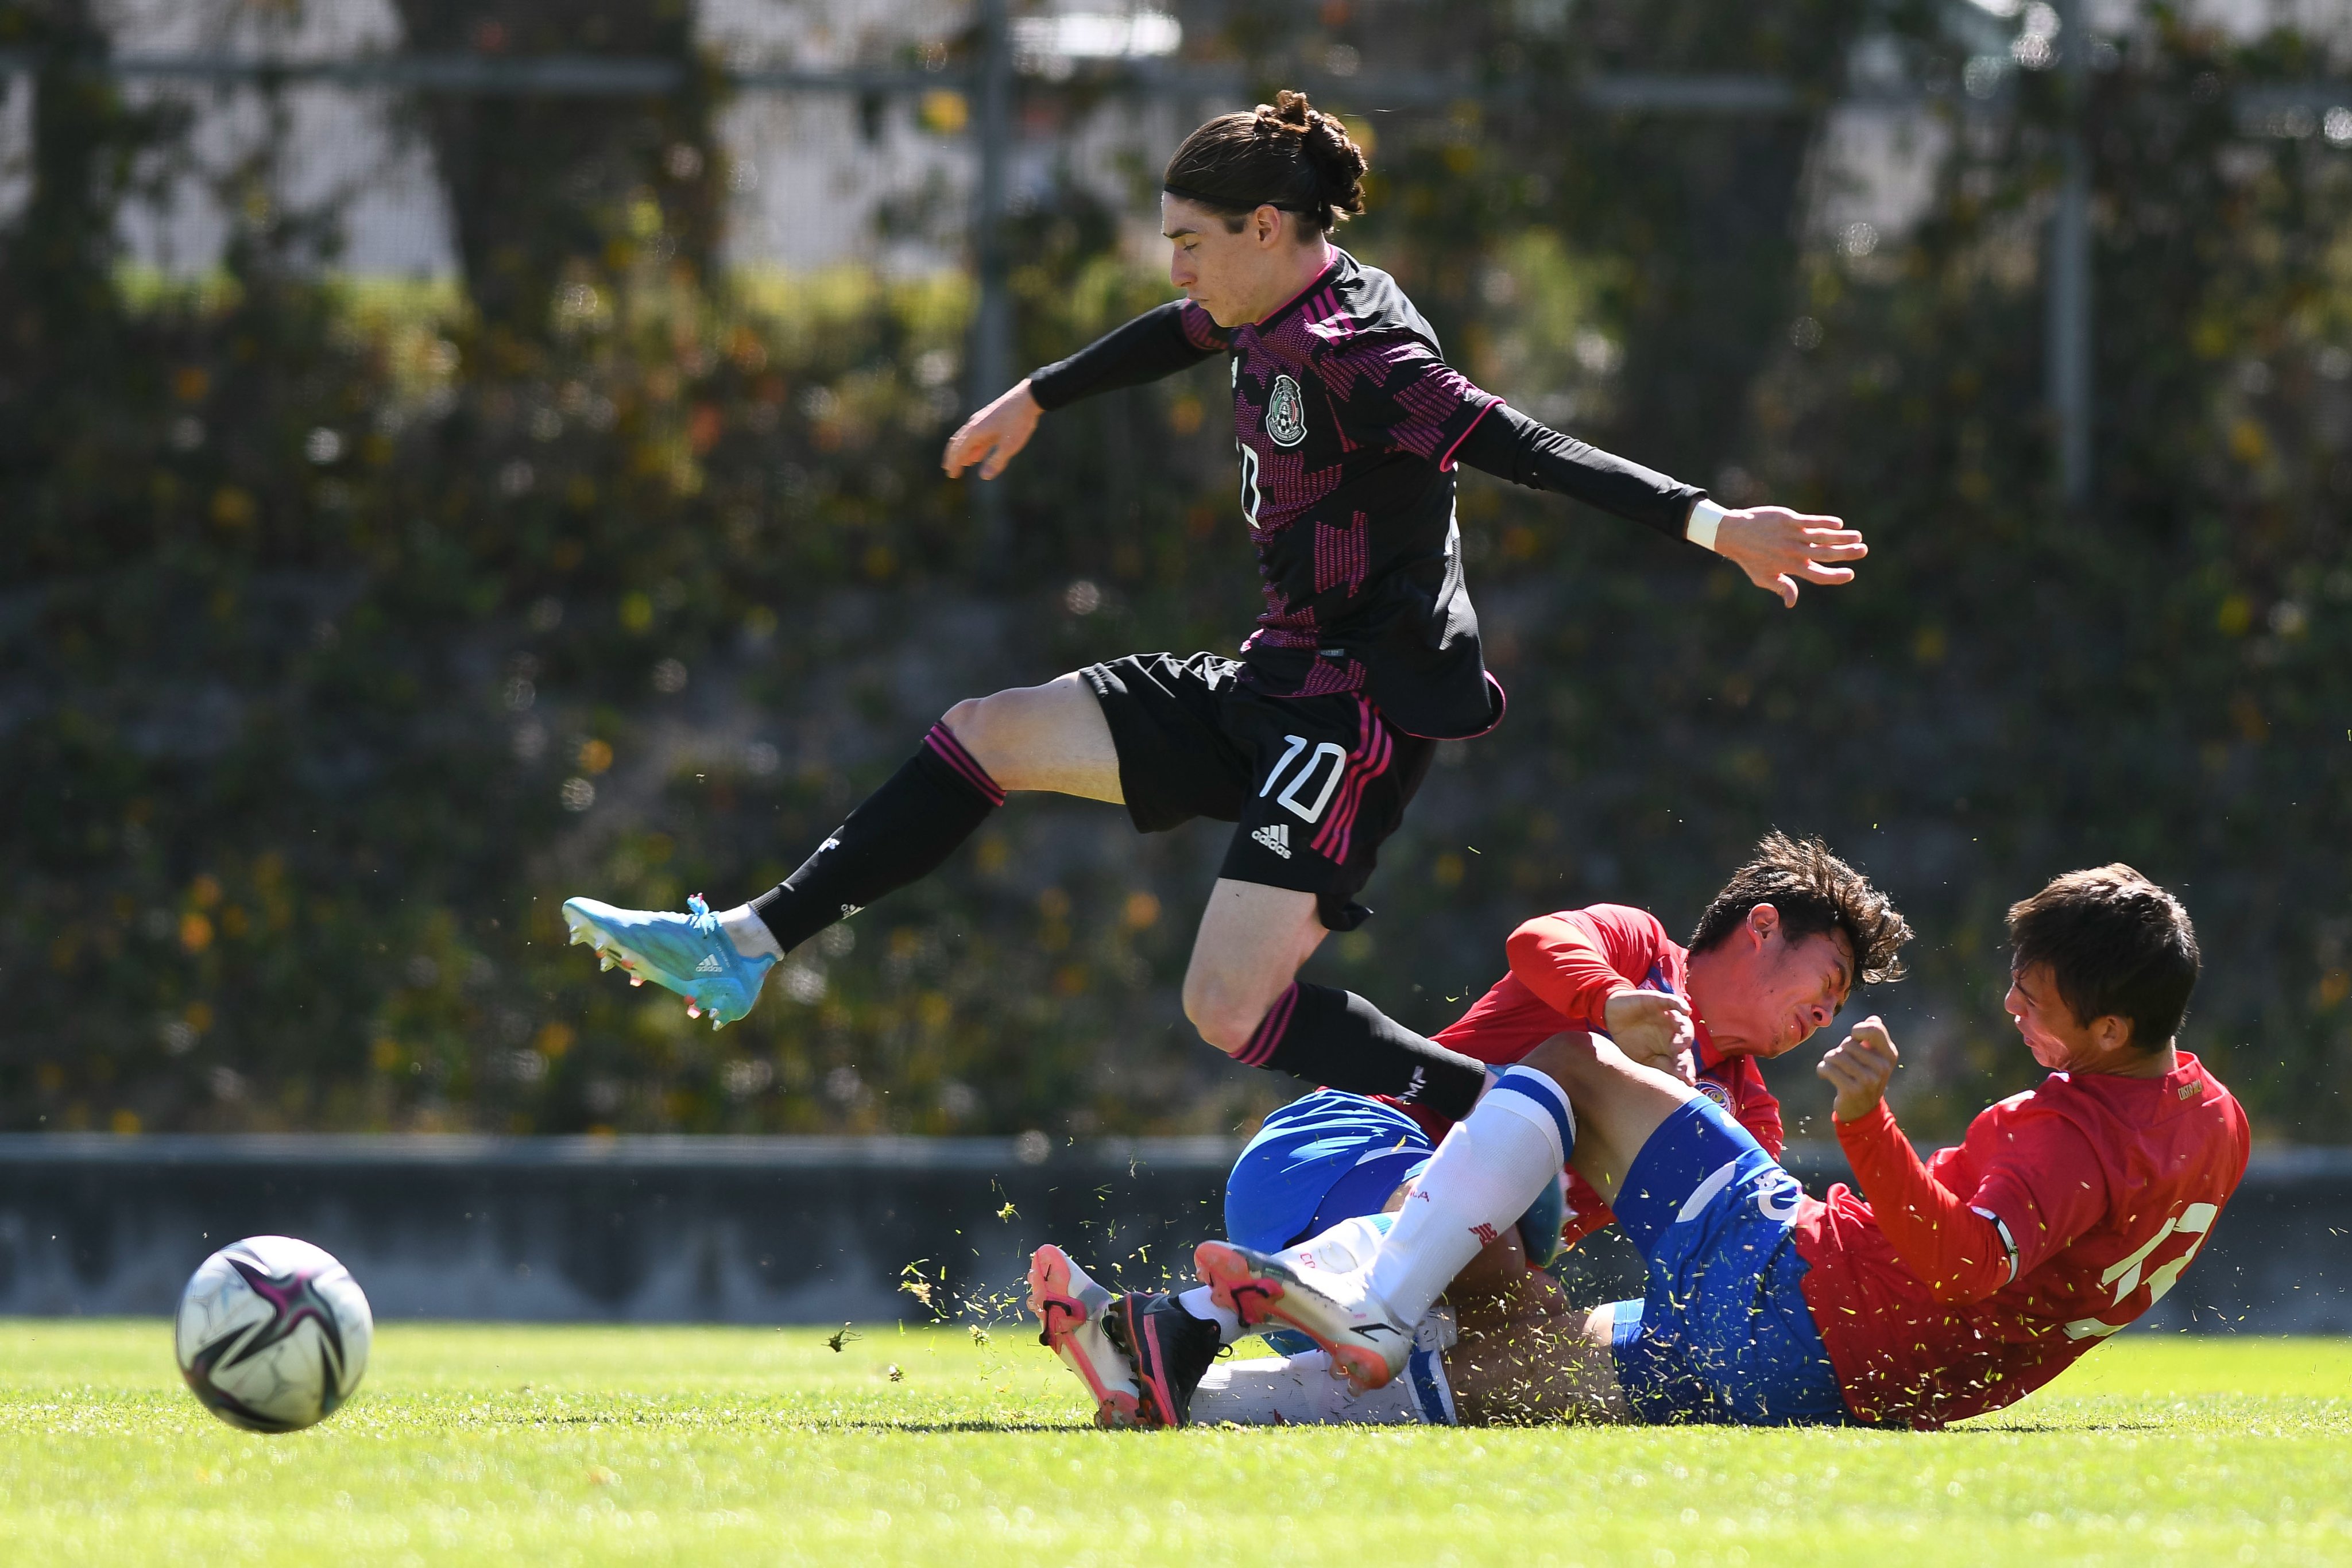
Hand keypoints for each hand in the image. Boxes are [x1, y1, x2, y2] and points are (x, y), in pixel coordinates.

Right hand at [942, 379, 1042, 479]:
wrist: (1028, 398)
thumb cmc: (1018, 421)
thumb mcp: (1009, 445)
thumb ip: (996, 461)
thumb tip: (984, 476)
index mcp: (975, 431)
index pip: (959, 451)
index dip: (954, 464)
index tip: (952, 476)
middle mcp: (974, 425)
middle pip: (958, 443)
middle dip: (953, 458)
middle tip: (949, 470)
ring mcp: (982, 420)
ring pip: (967, 439)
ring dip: (964, 452)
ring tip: (963, 463)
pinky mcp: (990, 419)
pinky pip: (977, 435)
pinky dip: (974, 446)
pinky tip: (979, 453)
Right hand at [1602, 989, 1695, 1080]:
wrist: (1613, 1017)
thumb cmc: (1629, 1040)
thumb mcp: (1642, 1058)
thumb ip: (1660, 1066)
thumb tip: (1678, 1080)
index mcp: (1671, 1048)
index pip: (1683, 1059)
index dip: (1686, 1069)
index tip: (1687, 1081)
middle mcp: (1674, 1033)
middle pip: (1686, 1043)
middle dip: (1685, 1055)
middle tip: (1683, 1067)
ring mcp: (1669, 1017)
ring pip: (1684, 1024)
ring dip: (1685, 1034)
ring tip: (1683, 1044)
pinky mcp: (1660, 1001)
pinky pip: (1673, 1002)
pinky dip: (1680, 1005)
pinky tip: (1686, 1011)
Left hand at [1711, 506, 1867, 607]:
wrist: (1734, 534)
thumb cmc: (1750, 558)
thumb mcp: (1763, 577)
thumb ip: (1782, 587)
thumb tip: (1792, 603)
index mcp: (1791, 568)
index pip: (1818, 575)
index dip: (1835, 576)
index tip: (1849, 574)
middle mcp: (1794, 552)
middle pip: (1826, 554)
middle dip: (1847, 554)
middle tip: (1863, 551)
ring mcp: (1792, 535)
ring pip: (1823, 536)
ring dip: (1842, 537)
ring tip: (1858, 537)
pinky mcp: (1789, 520)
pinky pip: (1811, 521)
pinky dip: (1826, 522)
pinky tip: (1838, 524)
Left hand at [1817, 1015, 1898, 1121]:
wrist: (1863, 1110)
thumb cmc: (1865, 1077)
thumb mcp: (1875, 1058)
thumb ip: (1875, 1037)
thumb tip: (1873, 1018)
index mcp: (1889, 1054)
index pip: (1874, 1029)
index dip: (1859, 1029)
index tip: (1854, 1037)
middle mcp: (1882, 1067)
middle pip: (1848, 1043)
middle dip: (1840, 1049)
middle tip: (1843, 1062)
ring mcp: (1868, 1080)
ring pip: (1835, 1055)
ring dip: (1829, 1060)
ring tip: (1833, 1067)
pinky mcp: (1852, 1090)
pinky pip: (1828, 1069)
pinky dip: (1822, 1069)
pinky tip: (1825, 1074)